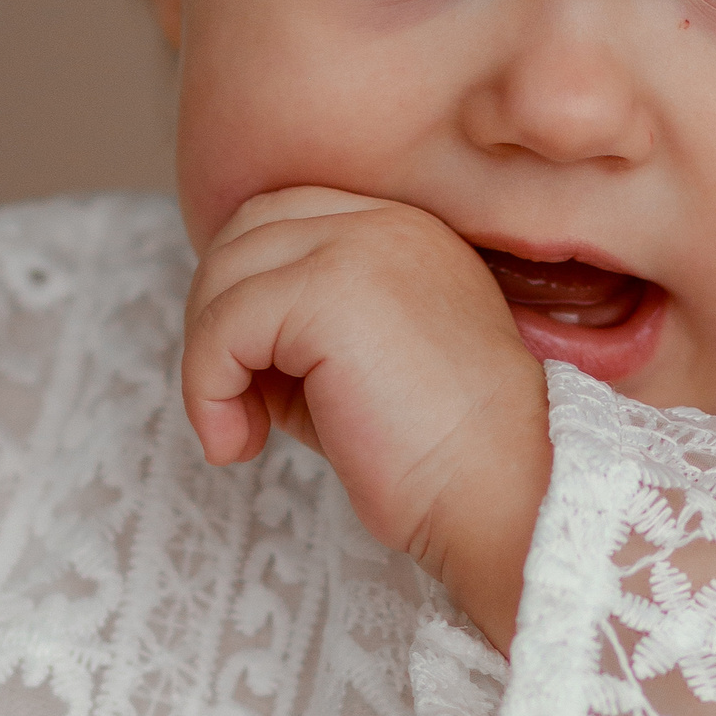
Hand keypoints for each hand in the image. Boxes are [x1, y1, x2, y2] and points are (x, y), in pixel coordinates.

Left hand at [181, 186, 551, 650]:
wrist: (507, 495)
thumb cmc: (438, 458)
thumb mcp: (356, 371)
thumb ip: (295, 334)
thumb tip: (220, 341)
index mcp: (401, 232)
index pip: (282, 219)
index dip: (246, 294)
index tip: (253, 382)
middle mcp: (383, 222)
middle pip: (243, 232)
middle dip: (215, 318)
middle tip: (229, 404)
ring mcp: (360, 246)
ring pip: (225, 275)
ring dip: (207, 360)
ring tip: (236, 433)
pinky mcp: (330, 290)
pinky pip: (224, 325)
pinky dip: (208, 388)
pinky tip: (240, 445)